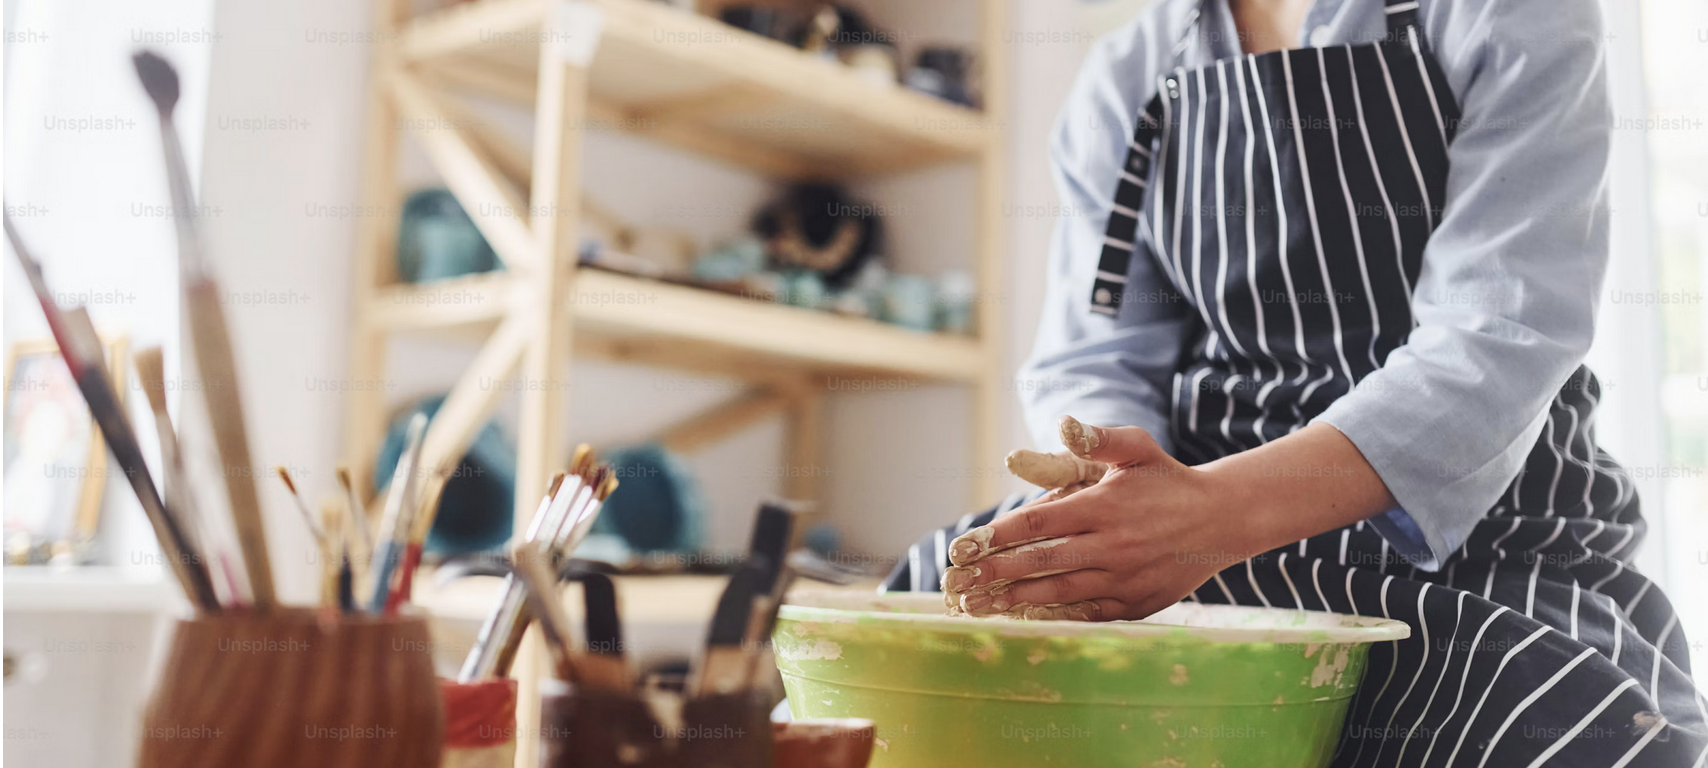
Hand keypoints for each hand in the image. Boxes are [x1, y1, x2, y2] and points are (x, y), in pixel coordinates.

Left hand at [944, 417, 1248, 620]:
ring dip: (1013, 600)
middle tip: (954, 583)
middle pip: (1040, 562)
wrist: (1222, 520)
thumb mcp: (1138, 449)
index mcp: (1105, 505)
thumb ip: (1099, 439)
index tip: (963, 546)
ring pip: (1058, 592)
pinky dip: (1052, 616)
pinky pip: (1085, 612)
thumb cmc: (1167, 479)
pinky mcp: (1136, 604)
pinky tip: (1021, 618)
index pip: (1038, 522)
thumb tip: (1065, 424)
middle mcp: (1112, 544)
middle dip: (992, 574)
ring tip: (976, 606)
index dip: (996, 536)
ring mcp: (1124, 578)